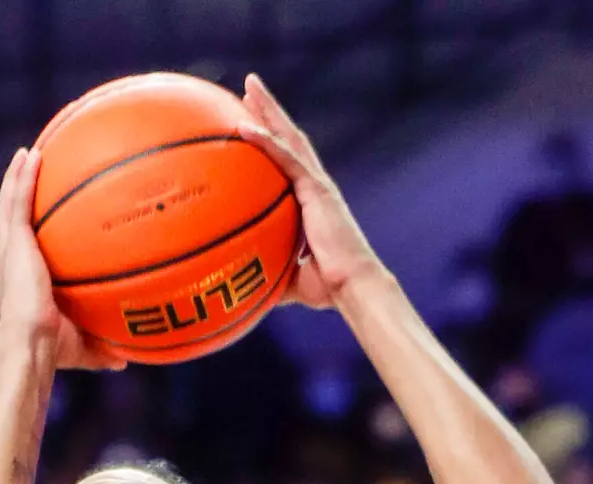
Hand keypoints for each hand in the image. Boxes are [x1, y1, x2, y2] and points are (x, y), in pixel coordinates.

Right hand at [0, 148, 124, 370]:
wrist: (31, 344)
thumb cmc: (51, 351)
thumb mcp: (82, 346)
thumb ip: (102, 348)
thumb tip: (126, 360)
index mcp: (21, 281)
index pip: (21, 251)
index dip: (25, 234)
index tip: (36, 220)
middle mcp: (11, 262)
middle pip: (10, 222)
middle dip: (16, 197)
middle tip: (27, 176)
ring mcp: (11, 250)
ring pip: (8, 205)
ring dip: (16, 178)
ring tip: (26, 154)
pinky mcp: (15, 242)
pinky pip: (17, 201)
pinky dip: (21, 177)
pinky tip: (31, 154)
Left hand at [237, 74, 385, 309]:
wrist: (351, 287)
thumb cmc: (327, 288)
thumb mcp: (288, 277)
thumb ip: (268, 271)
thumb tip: (241, 286)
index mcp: (311, 201)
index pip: (288, 161)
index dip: (272, 139)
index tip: (252, 120)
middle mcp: (315, 185)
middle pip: (289, 137)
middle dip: (270, 111)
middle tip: (249, 88)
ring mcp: (317, 184)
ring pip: (288, 137)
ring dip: (269, 110)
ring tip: (249, 85)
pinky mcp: (316, 190)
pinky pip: (286, 159)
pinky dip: (265, 141)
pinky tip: (243, 126)